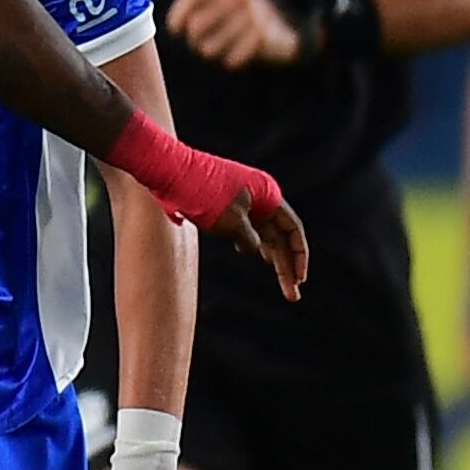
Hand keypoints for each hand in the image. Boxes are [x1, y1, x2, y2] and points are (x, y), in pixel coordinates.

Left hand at [168, 0, 302, 69]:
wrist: (286, 24)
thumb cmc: (240, 4)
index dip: (178, 14)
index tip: (174, 28)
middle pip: (197, 26)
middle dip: (193, 39)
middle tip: (198, 41)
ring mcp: (254, 15)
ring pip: (209, 47)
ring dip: (209, 51)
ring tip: (215, 47)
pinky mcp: (264, 36)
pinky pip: (231, 59)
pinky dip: (230, 60)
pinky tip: (234, 54)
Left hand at [208, 185, 307, 301]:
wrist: (169, 173)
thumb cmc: (201, 195)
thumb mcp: (231, 222)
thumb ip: (249, 240)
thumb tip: (255, 251)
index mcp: (268, 195)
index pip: (292, 229)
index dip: (298, 255)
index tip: (300, 279)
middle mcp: (260, 198)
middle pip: (281, 237)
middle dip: (287, 266)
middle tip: (292, 296)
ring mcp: (244, 203)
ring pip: (265, 235)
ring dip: (273, 258)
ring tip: (284, 285)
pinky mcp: (227, 208)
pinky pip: (249, 230)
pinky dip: (254, 245)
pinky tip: (260, 256)